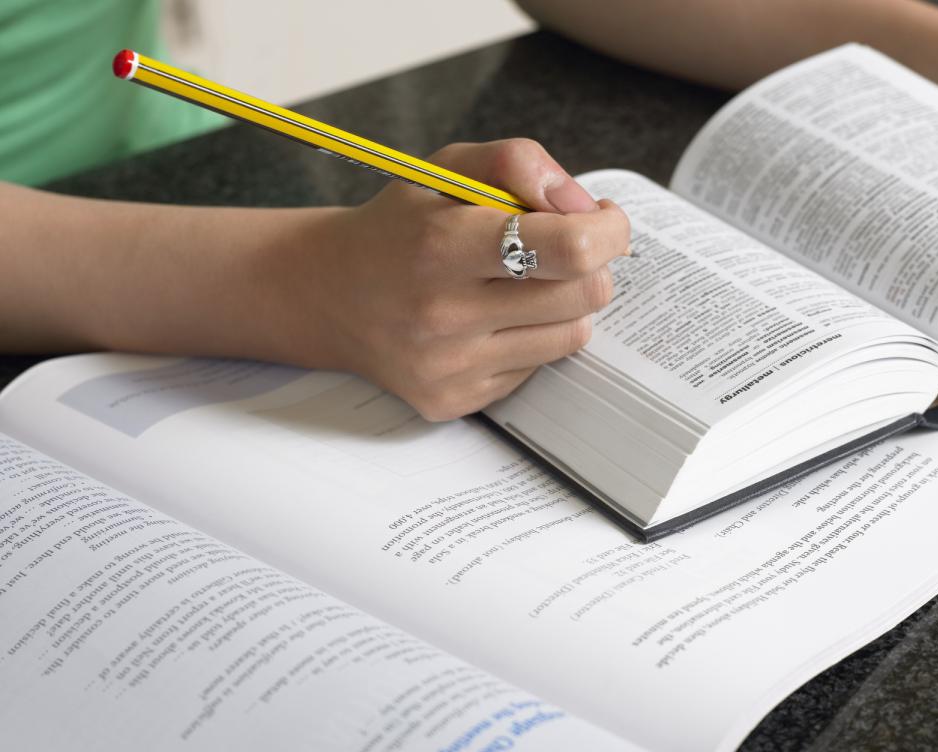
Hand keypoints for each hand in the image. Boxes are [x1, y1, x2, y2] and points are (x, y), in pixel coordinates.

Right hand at [291, 139, 629, 419]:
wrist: (328, 295)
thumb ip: (516, 163)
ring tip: (527, 283)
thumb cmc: (398, 227)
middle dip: (594, 265)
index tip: (603, 219)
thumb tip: (582, 204)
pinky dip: (531, 338)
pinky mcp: (456, 400)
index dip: (607, 231)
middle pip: (584, 294)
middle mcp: (445, 314)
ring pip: (571, 335)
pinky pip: (536, 367)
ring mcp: (451, 366)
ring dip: (566, 303)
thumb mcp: (445, 168)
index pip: (569, 248)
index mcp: (443, 245)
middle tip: (570, 248)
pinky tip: (493, 319)